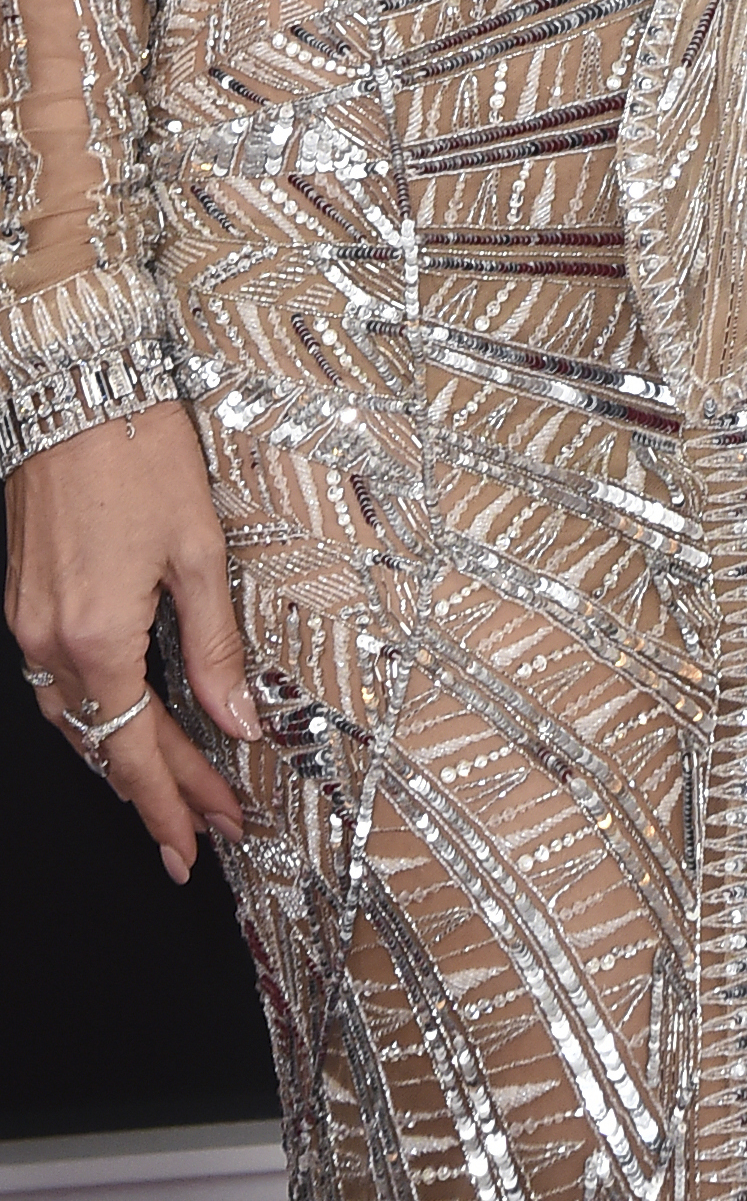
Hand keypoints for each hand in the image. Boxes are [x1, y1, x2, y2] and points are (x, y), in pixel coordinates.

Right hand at [5, 401, 255, 883]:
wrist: (76, 390)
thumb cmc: (139, 454)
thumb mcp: (198, 550)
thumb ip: (215, 645)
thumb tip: (240, 719)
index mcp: (97, 637)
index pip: (136, 750)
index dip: (173, 800)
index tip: (203, 839)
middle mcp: (49, 642)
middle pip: (106, 744)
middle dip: (158, 791)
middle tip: (206, 828)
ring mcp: (27, 623)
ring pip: (73, 720)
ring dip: (122, 759)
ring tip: (173, 792)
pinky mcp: (22, 600)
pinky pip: (55, 683)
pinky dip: (92, 716)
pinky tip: (122, 724)